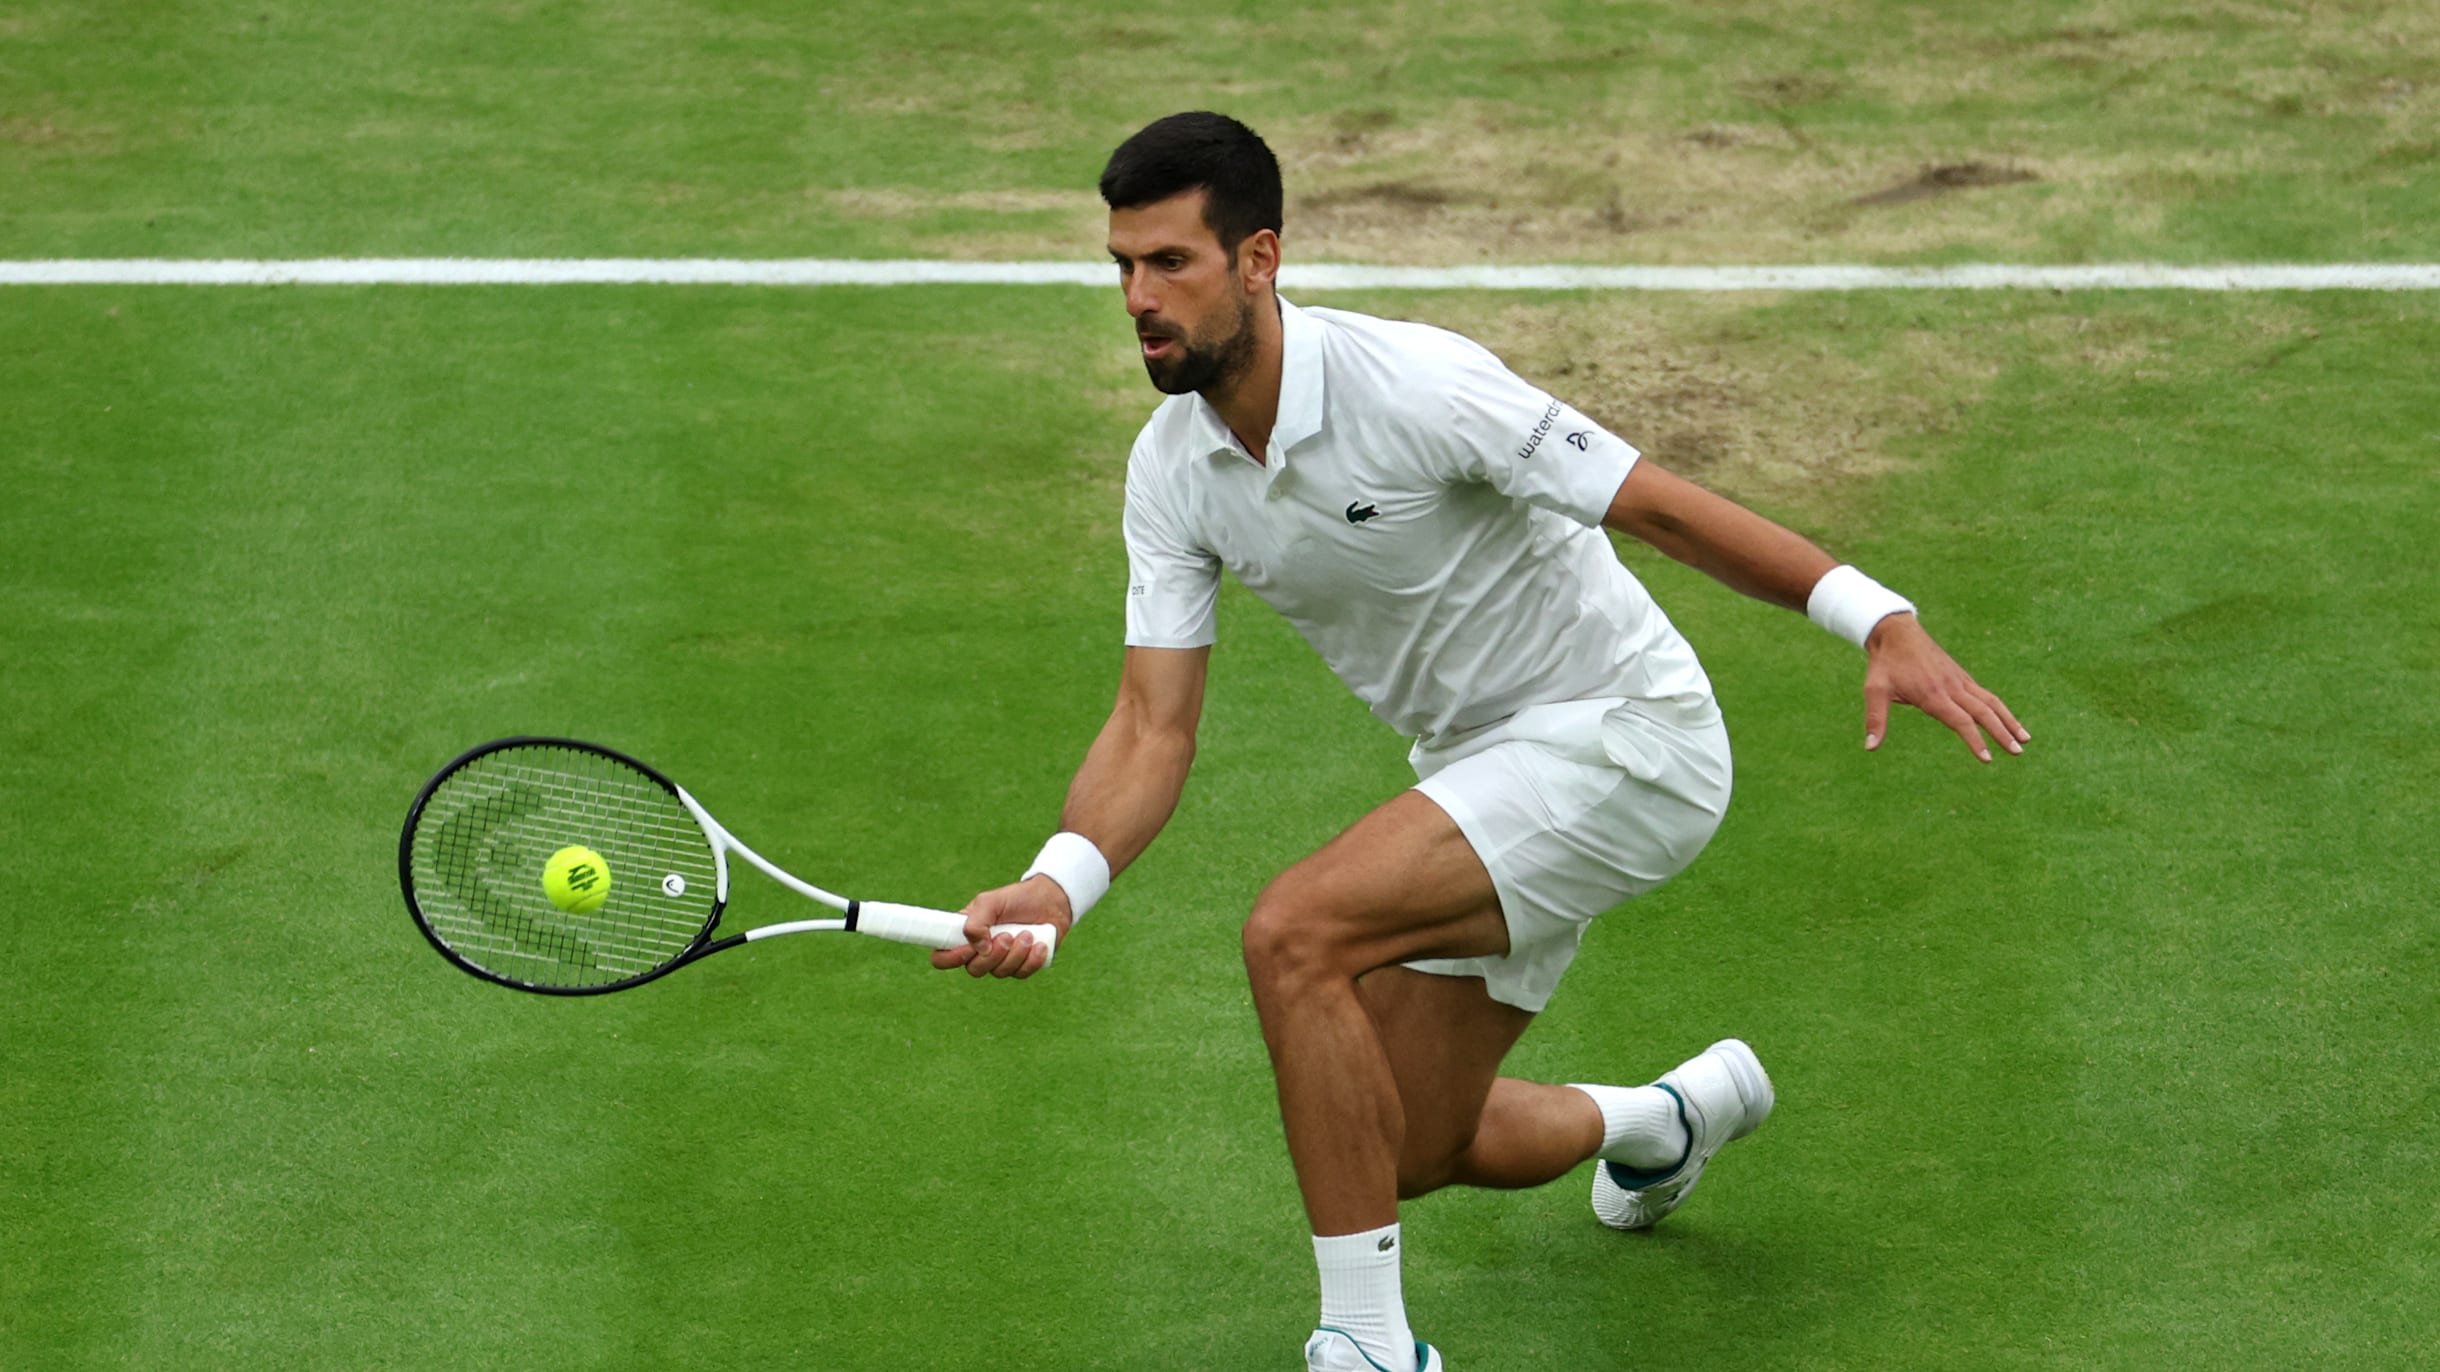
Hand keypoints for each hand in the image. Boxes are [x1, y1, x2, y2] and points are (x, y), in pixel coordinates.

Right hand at [928, 876, 1072, 978]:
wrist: (1050, 900)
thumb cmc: (1016, 898)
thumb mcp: (991, 901)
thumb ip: (976, 921)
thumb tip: (978, 948)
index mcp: (966, 934)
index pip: (942, 957)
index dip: (951, 958)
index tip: (969, 948)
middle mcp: (981, 951)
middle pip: (974, 970)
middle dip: (993, 955)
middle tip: (1007, 935)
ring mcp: (1002, 961)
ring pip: (1000, 972)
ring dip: (1016, 953)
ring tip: (1027, 933)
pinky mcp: (1022, 966)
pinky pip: (1021, 974)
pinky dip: (1032, 959)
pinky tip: (1039, 944)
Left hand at [1862, 614, 2030, 762]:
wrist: (1897, 632)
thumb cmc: (1885, 664)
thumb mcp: (1874, 690)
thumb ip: (1875, 719)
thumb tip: (1869, 747)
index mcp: (1933, 695)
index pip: (1960, 721)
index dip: (1975, 740)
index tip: (1987, 758)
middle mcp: (1952, 688)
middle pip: (1983, 713)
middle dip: (2002, 733)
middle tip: (2017, 752)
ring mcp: (1960, 680)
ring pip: (1991, 702)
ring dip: (2009, 720)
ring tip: (2025, 739)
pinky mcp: (1961, 676)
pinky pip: (1986, 694)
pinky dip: (2000, 708)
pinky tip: (2008, 721)